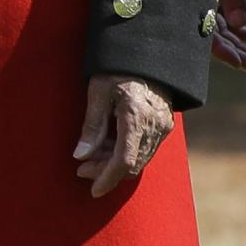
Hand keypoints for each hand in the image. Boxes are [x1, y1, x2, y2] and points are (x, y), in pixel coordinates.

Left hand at [72, 74, 173, 197]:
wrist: (148, 55)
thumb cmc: (116, 69)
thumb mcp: (97, 92)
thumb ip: (91, 125)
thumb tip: (80, 156)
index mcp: (136, 116)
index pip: (124, 160)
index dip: (108, 178)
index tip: (93, 191)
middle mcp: (155, 125)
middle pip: (132, 164)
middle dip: (106, 172)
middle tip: (82, 169)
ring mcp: (163, 126)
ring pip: (139, 159)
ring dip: (115, 164)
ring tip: (91, 158)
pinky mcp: (164, 125)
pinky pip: (146, 149)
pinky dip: (126, 154)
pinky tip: (107, 147)